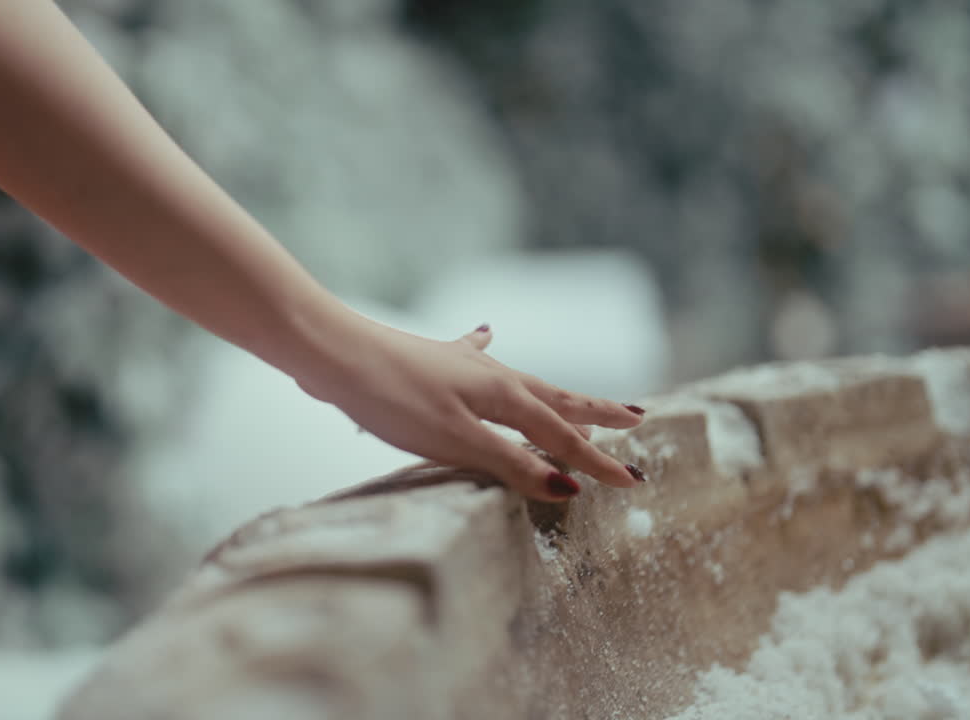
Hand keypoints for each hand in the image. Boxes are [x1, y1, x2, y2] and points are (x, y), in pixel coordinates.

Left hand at [293, 318, 646, 501]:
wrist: (333, 352)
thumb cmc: (392, 399)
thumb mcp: (455, 441)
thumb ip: (510, 464)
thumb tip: (569, 487)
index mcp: (503, 395)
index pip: (562, 436)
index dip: (597, 463)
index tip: (634, 483)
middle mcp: (491, 374)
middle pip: (556, 397)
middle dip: (595, 414)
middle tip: (637, 418)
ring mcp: (461, 364)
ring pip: (523, 382)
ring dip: (557, 394)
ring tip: (581, 399)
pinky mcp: (432, 362)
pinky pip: (474, 355)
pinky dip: (487, 346)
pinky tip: (487, 329)